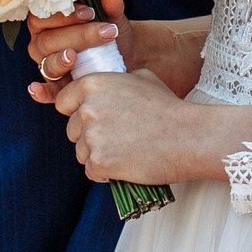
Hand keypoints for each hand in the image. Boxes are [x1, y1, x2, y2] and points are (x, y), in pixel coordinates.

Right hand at [26, 0, 129, 104]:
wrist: (123, 55)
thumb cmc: (110, 31)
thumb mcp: (113, 17)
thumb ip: (111, 6)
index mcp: (48, 21)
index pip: (45, 15)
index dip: (64, 14)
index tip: (90, 12)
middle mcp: (42, 43)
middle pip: (48, 40)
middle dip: (77, 36)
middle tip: (105, 32)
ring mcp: (47, 65)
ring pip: (47, 63)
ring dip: (60, 60)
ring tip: (74, 56)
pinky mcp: (57, 88)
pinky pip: (46, 91)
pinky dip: (40, 92)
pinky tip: (36, 89)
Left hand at [52, 66, 203, 184]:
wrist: (188, 137)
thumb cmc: (168, 108)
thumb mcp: (142, 78)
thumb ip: (115, 81)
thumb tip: (106, 86)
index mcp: (93, 84)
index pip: (64, 102)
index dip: (78, 111)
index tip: (96, 119)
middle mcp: (87, 108)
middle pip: (72, 129)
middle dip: (90, 135)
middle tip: (119, 137)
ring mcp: (92, 136)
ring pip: (81, 152)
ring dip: (97, 155)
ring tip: (125, 151)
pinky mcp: (99, 162)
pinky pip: (91, 171)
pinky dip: (105, 172)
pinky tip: (125, 165)